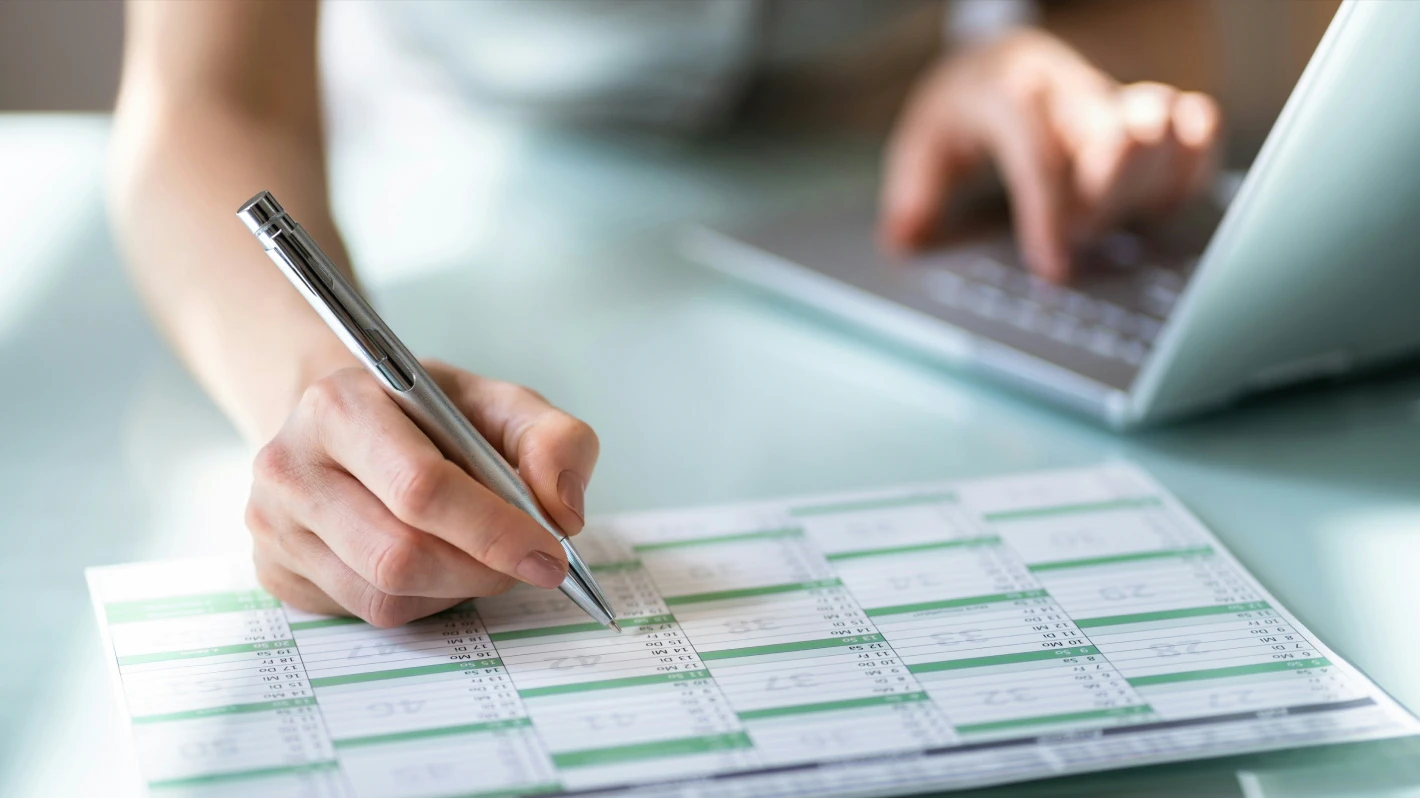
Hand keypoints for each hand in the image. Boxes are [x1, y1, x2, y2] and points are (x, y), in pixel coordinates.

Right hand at [246, 361, 598, 626]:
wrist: (348, 423)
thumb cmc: (430, 415)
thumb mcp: (500, 404)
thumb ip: (554, 441)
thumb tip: (563, 512)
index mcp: (340, 404)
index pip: (421, 488)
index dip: (495, 530)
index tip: (551, 555)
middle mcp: (290, 465)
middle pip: (399, 554)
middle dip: (481, 568)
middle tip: (528, 563)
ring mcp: (273, 524)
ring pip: (384, 595)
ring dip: (455, 587)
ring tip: (479, 554)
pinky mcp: (275, 571)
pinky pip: (366, 613)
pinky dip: (421, 599)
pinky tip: (433, 563)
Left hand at [880, 29, 1221, 280]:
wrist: (1007, 56)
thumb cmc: (970, 105)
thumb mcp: (925, 137)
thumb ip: (913, 190)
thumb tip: (904, 240)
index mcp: (1010, 91)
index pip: (1038, 153)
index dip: (1050, 216)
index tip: (1053, 269)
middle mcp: (1071, 91)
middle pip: (1114, 143)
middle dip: (1101, 206)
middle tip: (1077, 242)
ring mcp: (1115, 100)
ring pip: (1162, 134)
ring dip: (1146, 191)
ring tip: (1116, 221)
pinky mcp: (1149, 117)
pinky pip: (1197, 129)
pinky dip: (1194, 167)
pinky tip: (1162, 205)